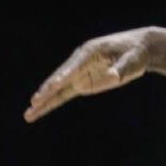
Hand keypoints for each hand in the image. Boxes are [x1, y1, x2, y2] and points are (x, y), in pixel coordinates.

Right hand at [24, 28, 162, 121]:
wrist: (137, 50)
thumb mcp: (132, 60)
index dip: (66, 74)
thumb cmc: (135, 53)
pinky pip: (64, 95)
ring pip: (58, 89)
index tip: (56, 84)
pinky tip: (39, 111)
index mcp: (90, 51)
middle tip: (35, 102)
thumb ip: (121, 68)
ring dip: (44, 101)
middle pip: (60, 78)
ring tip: (28, 115)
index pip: (75, 65)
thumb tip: (113, 76)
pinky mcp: (81, 83)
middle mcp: (79, 62)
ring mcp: (78, 73)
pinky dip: (52, 103)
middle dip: (48, 91)